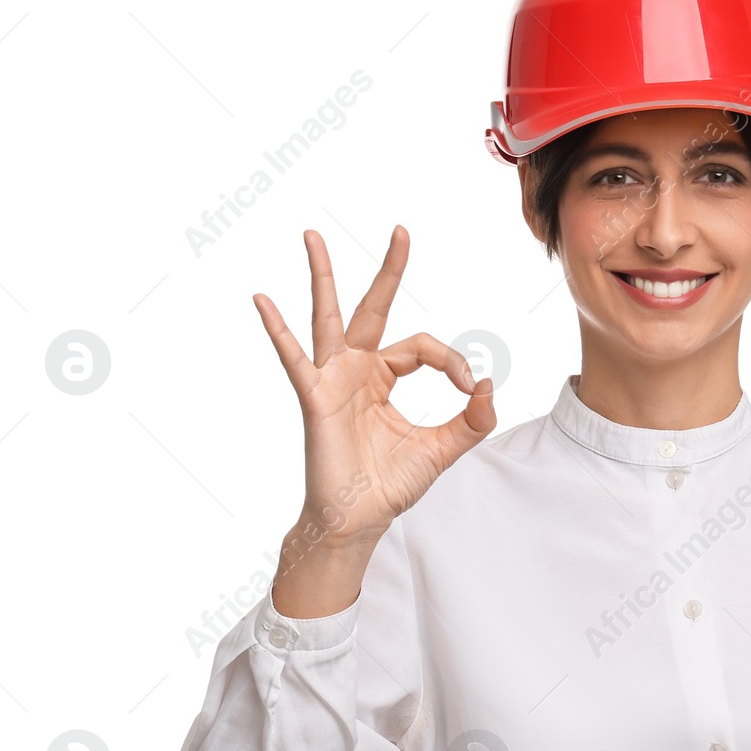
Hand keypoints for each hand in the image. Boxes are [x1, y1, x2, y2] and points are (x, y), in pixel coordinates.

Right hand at [254, 226, 496, 547]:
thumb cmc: (390, 483)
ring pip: (330, 317)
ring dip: (324, 276)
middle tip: (401, 231)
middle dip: (388, 270)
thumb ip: (472, 420)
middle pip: (374, 308)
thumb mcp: (443, 448)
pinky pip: (295, 359)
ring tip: (312, 236)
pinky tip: (262, 301)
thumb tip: (488, 385)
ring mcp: (333, 380)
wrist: (360, 519)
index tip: (468, 386)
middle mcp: (357, 370)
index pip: (422, 347)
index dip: (450, 361)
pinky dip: (278, 330)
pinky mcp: (315, 398)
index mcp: (385, 377)